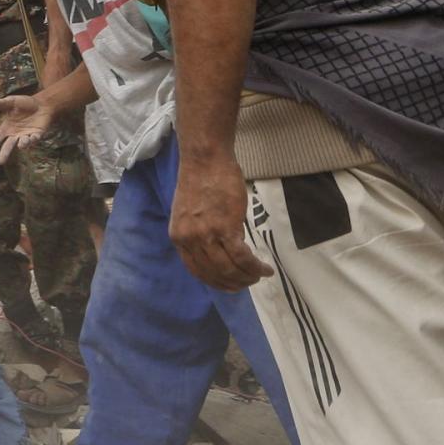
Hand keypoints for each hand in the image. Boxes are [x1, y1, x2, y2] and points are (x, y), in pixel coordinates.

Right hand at [0, 93, 52, 163]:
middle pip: (8, 145)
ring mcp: (26, 135)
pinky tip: (32, 136)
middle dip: (4, 153)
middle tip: (1, 162)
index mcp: (7, 128)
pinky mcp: (37, 135)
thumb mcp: (11, 101)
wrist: (42, 104)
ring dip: (22, 144)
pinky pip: (34, 139)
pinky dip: (33, 139)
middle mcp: (15, 134)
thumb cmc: (25, 103)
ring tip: (21, 144)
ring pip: (22, 143)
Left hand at [168, 154, 272, 291]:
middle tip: (249, 283)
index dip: (215, 282)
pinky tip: (265, 269)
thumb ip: (199, 233)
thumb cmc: (201, 181)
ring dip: (248, 277)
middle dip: (235, 283)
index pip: (196, 271)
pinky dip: (255, 267)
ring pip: (229, 269)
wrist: (205, 159)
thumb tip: (217, 250)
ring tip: (259, 276)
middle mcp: (189, 240)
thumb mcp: (190, 214)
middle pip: (214, 274)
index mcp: (178, 237)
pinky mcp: (225, 228)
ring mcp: (206, 235)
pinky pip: (242, 257)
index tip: (230, 286)